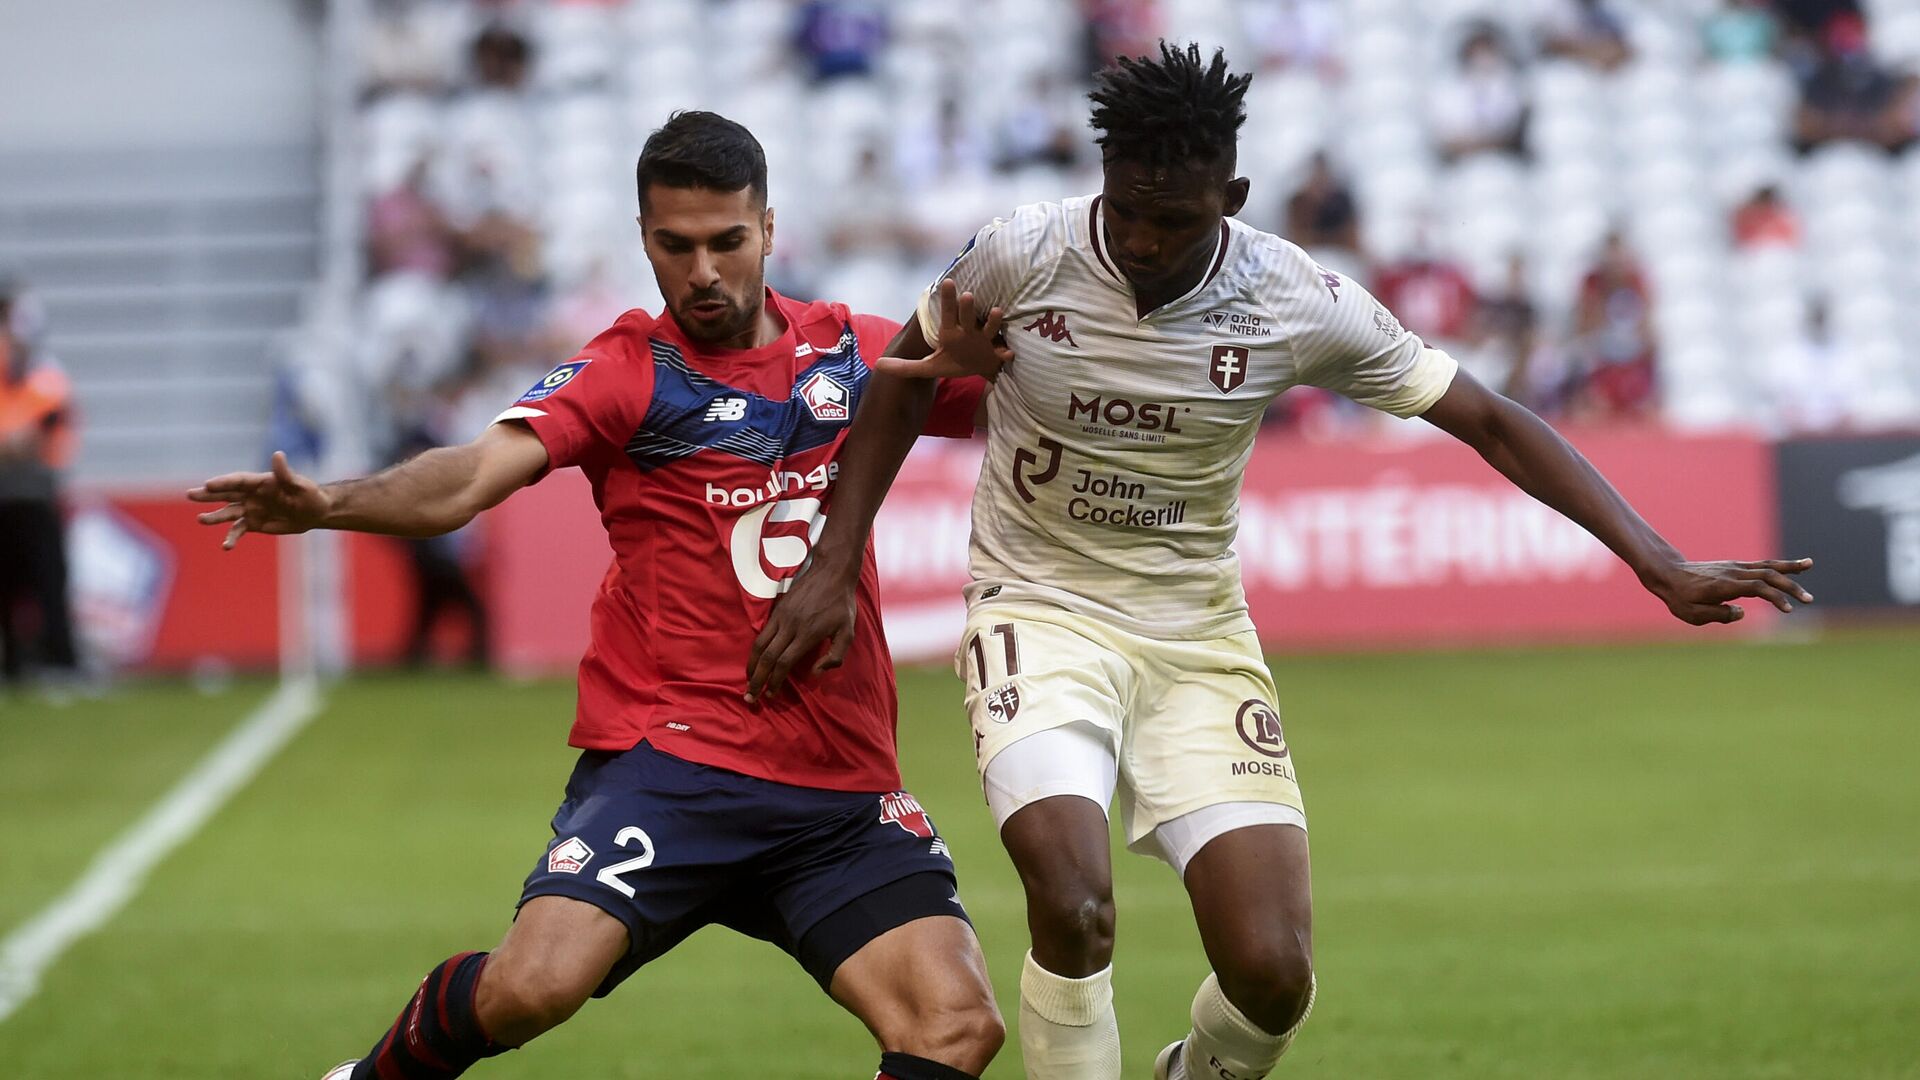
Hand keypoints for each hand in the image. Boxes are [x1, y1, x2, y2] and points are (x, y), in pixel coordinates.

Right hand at [187, 451, 329, 548]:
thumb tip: (277, 454)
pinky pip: (238, 530)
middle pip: (226, 494)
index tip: (208, 484)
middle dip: (208, 494)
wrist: (314, 512)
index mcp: (260, 482)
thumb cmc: (309, 494)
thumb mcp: (299, 485)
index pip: (238, 481)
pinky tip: (225, 546)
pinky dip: (231, 538)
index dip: (224, 482)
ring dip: (214, 517)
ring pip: (228, 512)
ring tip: (201, 520)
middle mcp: (251, 494)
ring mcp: (250, 509)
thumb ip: (285, 473)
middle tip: (190, 494)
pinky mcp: (253, 523)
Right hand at [746, 558, 858, 703]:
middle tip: (750, 697)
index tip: (770, 696)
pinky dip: (755, 650)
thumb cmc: (841, 605)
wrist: (831, 572)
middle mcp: (790, 627)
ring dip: (751, 666)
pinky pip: (761, 633)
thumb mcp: (848, 632)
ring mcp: (781, 617)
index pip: (783, 663)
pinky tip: (755, 660)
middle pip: (767, 658)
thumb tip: (815, 673)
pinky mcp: (777, 610)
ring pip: (759, 645)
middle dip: (757, 680)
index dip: (774, 682)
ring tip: (748, 681)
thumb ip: (835, 656)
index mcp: (807, 635)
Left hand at [873, 279, 1013, 380]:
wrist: (979, 371)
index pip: (947, 313)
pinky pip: (1002, 352)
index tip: (947, 282)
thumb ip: (904, 366)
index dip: (947, 299)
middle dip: (967, 307)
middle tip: (967, 295)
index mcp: (951, 332)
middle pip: (967, 316)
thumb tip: (878, 365)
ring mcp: (985, 341)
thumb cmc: (953, 362)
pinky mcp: (996, 354)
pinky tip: (1008, 353)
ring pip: (989, 328)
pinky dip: (1005, 353)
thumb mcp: (927, 367)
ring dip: (993, 320)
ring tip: (996, 311)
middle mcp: (968, 331)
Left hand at [1644, 557, 1813, 624]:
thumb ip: (1718, 615)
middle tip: (1809, 599)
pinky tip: (1794, 566)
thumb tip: (1741, 613)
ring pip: (1767, 566)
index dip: (1775, 598)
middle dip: (1790, 587)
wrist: (1669, 574)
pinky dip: (1779, 565)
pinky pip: (1761, 565)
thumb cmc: (1680, 598)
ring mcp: (1736, 567)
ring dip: (1790, 568)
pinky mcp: (1736, 567)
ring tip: (1810, 564)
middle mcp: (1733, 573)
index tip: (1788, 609)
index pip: (1757, 588)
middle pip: (1768, 576)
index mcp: (1725, 585)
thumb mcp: (1693, 614)